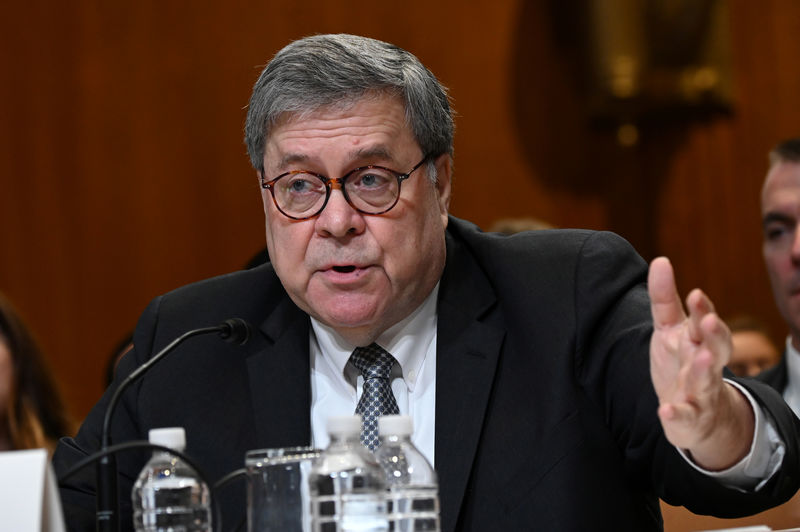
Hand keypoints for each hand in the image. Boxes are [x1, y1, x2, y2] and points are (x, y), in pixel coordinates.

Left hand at [648, 257, 753, 469]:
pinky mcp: (689, 418)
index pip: (705, 323)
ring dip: (704, 370)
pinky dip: (677, 415)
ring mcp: (700, 392)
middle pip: (716, 348)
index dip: (702, 310)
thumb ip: (664, 298)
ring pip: (707, 381)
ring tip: (703, 358)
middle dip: (714, 334)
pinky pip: (685, 417)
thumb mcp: (669, 328)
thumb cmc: (681, 362)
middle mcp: (705, 364)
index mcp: (700, 341)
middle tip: (709, 320)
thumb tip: (660, 260)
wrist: (697, 415)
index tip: (696, 294)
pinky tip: (665, 411)